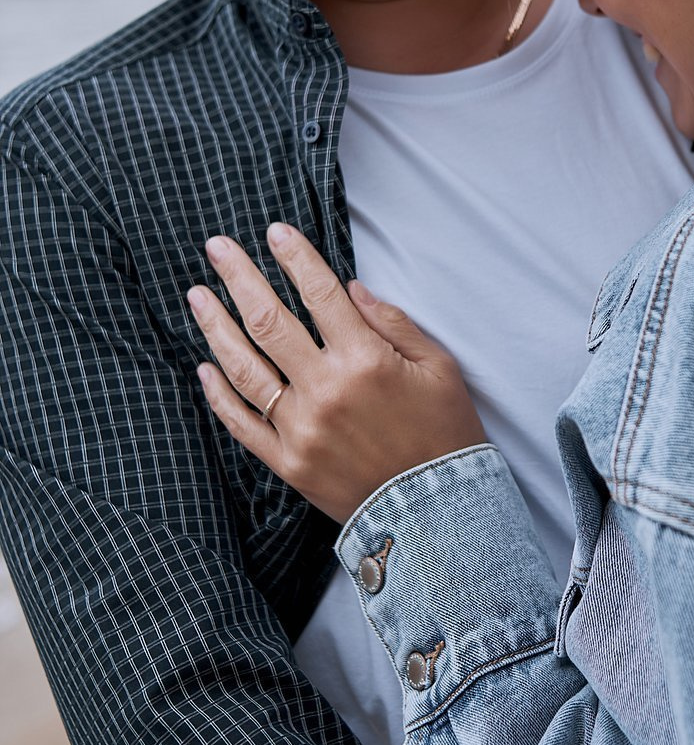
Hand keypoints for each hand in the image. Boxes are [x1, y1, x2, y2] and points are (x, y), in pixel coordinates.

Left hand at [187, 223, 484, 521]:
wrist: (437, 512)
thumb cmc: (444, 432)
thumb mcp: (438, 367)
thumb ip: (392, 323)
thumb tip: (349, 289)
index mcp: (365, 360)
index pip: (319, 293)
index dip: (295, 257)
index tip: (274, 232)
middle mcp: (325, 390)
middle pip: (269, 321)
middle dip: (240, 277)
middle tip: (216, 246)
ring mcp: (300, 429)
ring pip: (244, 368)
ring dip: (216, 327)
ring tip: (197, 295)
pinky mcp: (288, 463)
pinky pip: (242, 424)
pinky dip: (219, 394)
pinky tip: (205, 366)